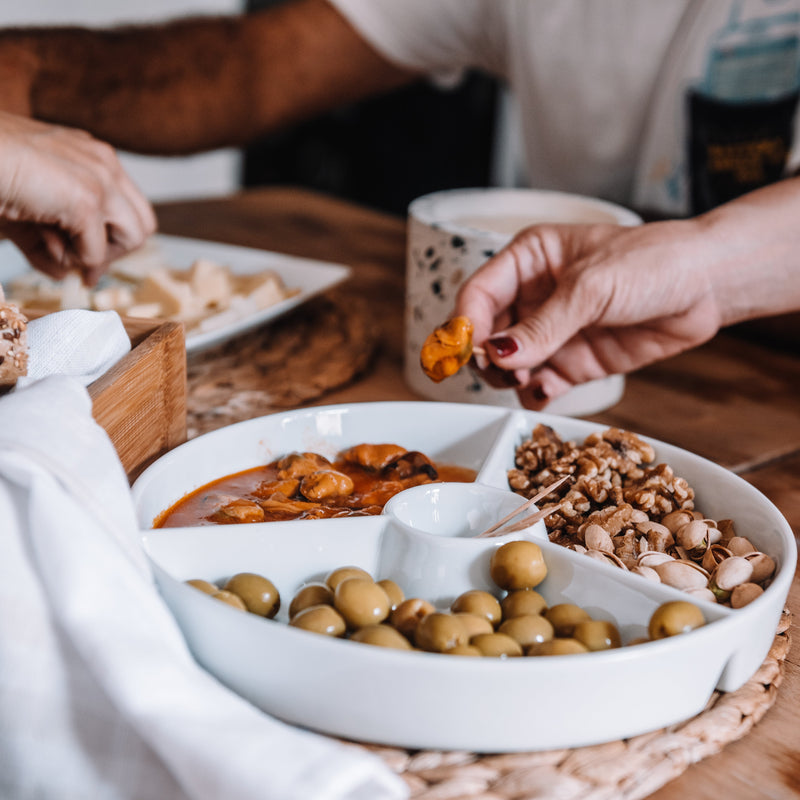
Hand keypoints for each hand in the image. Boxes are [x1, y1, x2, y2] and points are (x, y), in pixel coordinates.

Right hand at [0, 111, 155, 285]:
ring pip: (134, 236)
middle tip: (82, 264)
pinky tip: (45, 244)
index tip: (87, 260)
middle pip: (143, 223)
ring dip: (98, 255)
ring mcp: (99, 179)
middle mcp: (103, 163)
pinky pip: (96, 250)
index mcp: (92, 157)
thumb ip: (51, 240)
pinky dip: (74, 258)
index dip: (113, 239)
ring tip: (58, 249)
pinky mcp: (86, 199)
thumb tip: (68, 275)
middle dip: (114, 251)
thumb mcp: (27, 211)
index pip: (129, 207)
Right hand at [455, 218, 723, 408]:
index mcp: (528, 260)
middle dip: (485, 355)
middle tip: (500, 369)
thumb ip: (543, 325)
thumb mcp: (592, 287)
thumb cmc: (652, 262)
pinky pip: (538, 384)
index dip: (466, 322)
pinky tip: (546, 389)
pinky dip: (534, 393)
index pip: (478, 293)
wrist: (707, 286)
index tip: (465, 349)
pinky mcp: (571, 362)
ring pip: (507, 364)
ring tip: (528, 378)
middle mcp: (532, 297)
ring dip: (509, 377)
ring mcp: (551, 332)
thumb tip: (498, 354)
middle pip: (485, 333)